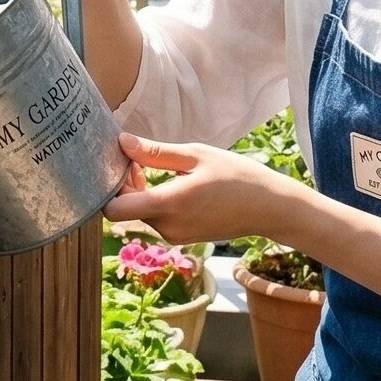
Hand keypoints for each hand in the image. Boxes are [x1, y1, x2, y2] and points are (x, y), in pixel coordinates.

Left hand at [107, 132, 304, 246]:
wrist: (270, 209)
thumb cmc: (237, 176)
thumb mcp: (197, 155)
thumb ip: (155, 153)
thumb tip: (121, 142)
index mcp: (169, 204)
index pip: (113, 210)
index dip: (110, 186)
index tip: (123, 163)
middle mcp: (167, 227)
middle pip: (124, 209)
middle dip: (124, 184)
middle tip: (139, 158)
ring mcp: (174, 236)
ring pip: (138, 214)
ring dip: (139, 192)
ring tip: (157, 168)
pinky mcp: (181, 238)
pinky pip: (154, 220)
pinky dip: (153, 202)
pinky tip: (171, 183)